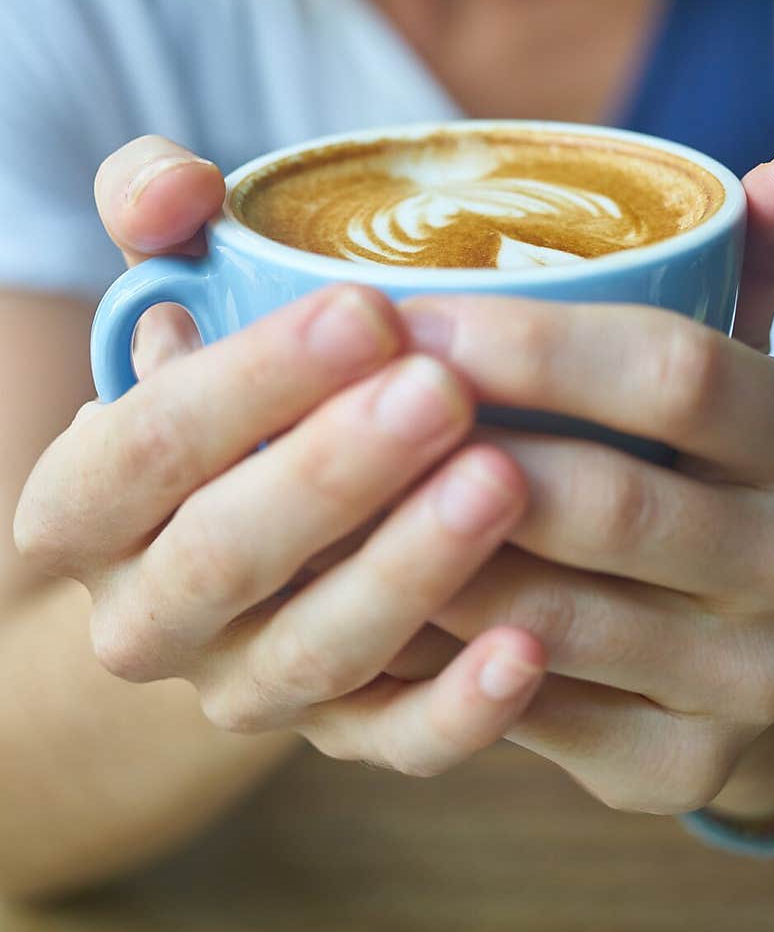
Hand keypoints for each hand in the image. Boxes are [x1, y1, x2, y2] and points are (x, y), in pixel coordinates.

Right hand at [14, 137, 545, 776]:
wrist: (239, 542)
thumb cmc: (223, 390)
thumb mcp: (171, 291)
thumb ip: (157, 214)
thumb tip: (178, 188)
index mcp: (84, 506)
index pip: (144, 449)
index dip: (245, 385)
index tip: (362, 311)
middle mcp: (147, 614)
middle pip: (223, 557)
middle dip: (332, 472)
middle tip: (442, 390)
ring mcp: (242, 684)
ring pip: (313, 653)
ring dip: (406, 574)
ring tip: (500, 482)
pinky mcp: (338, 734)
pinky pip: (394, 744)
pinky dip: (460, 711)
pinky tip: (531, 647)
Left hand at [392, 154, 773, 814]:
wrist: (726, 638)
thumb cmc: (690, 467)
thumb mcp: (721, 364)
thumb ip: (746, 265)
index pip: (675, 373)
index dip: (531, 345)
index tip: (401, 315)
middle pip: (610, 501)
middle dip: (455, 452)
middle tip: (332, 411)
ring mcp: (750, 677)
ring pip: (553, 612)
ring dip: (422, 555)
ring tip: (313, 498)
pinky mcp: (682, 766)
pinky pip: (532, 713)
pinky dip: (434, 656)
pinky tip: (351, 600)